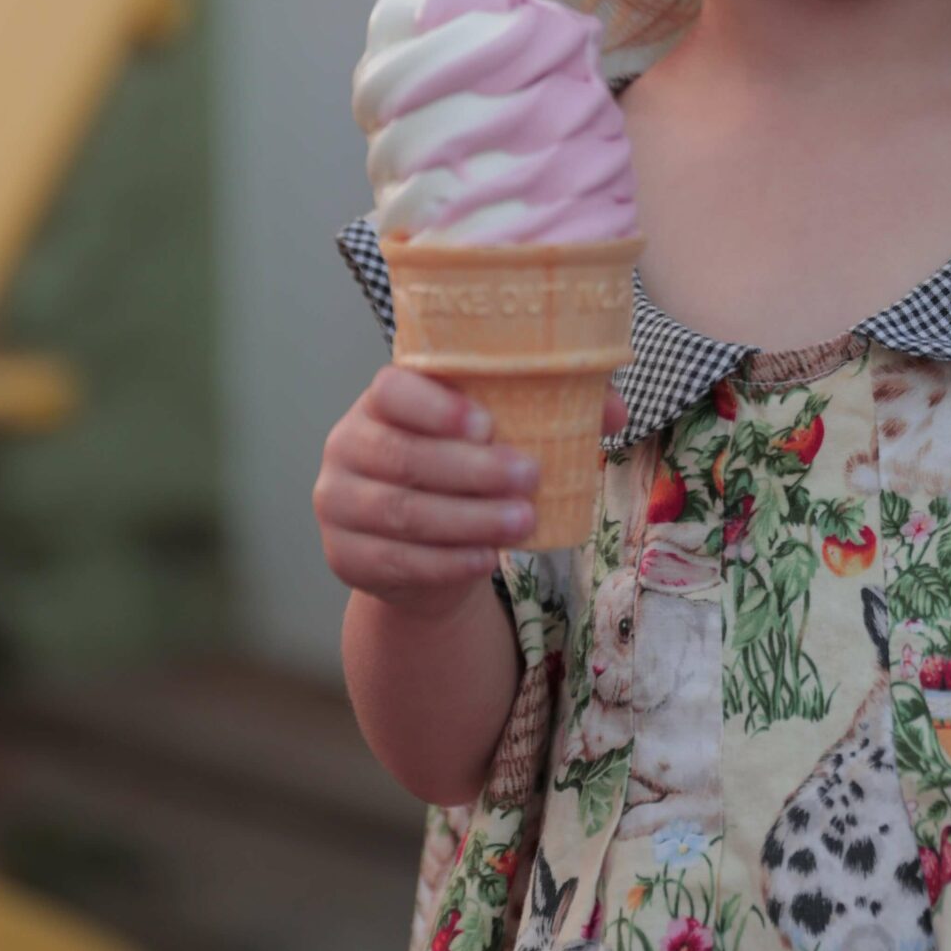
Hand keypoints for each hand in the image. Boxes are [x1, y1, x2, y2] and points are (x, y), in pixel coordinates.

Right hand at [313, 364, 630, 620]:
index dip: (435, 407)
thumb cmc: (467, 470)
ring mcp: (337, 503)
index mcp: (382, 401)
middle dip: (471, 470)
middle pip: (403, 457)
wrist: (423, 550)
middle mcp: (348, 445)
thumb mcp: (500, 434)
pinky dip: (445, 560)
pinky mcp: (345, 557)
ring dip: (467, 518)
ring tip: (524, 519)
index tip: (488, 423)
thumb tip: (613, 411)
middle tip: (531, 476)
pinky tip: (486, 558)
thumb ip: (552, 409)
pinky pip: (395, 560)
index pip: (392, 390)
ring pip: (401, 512)